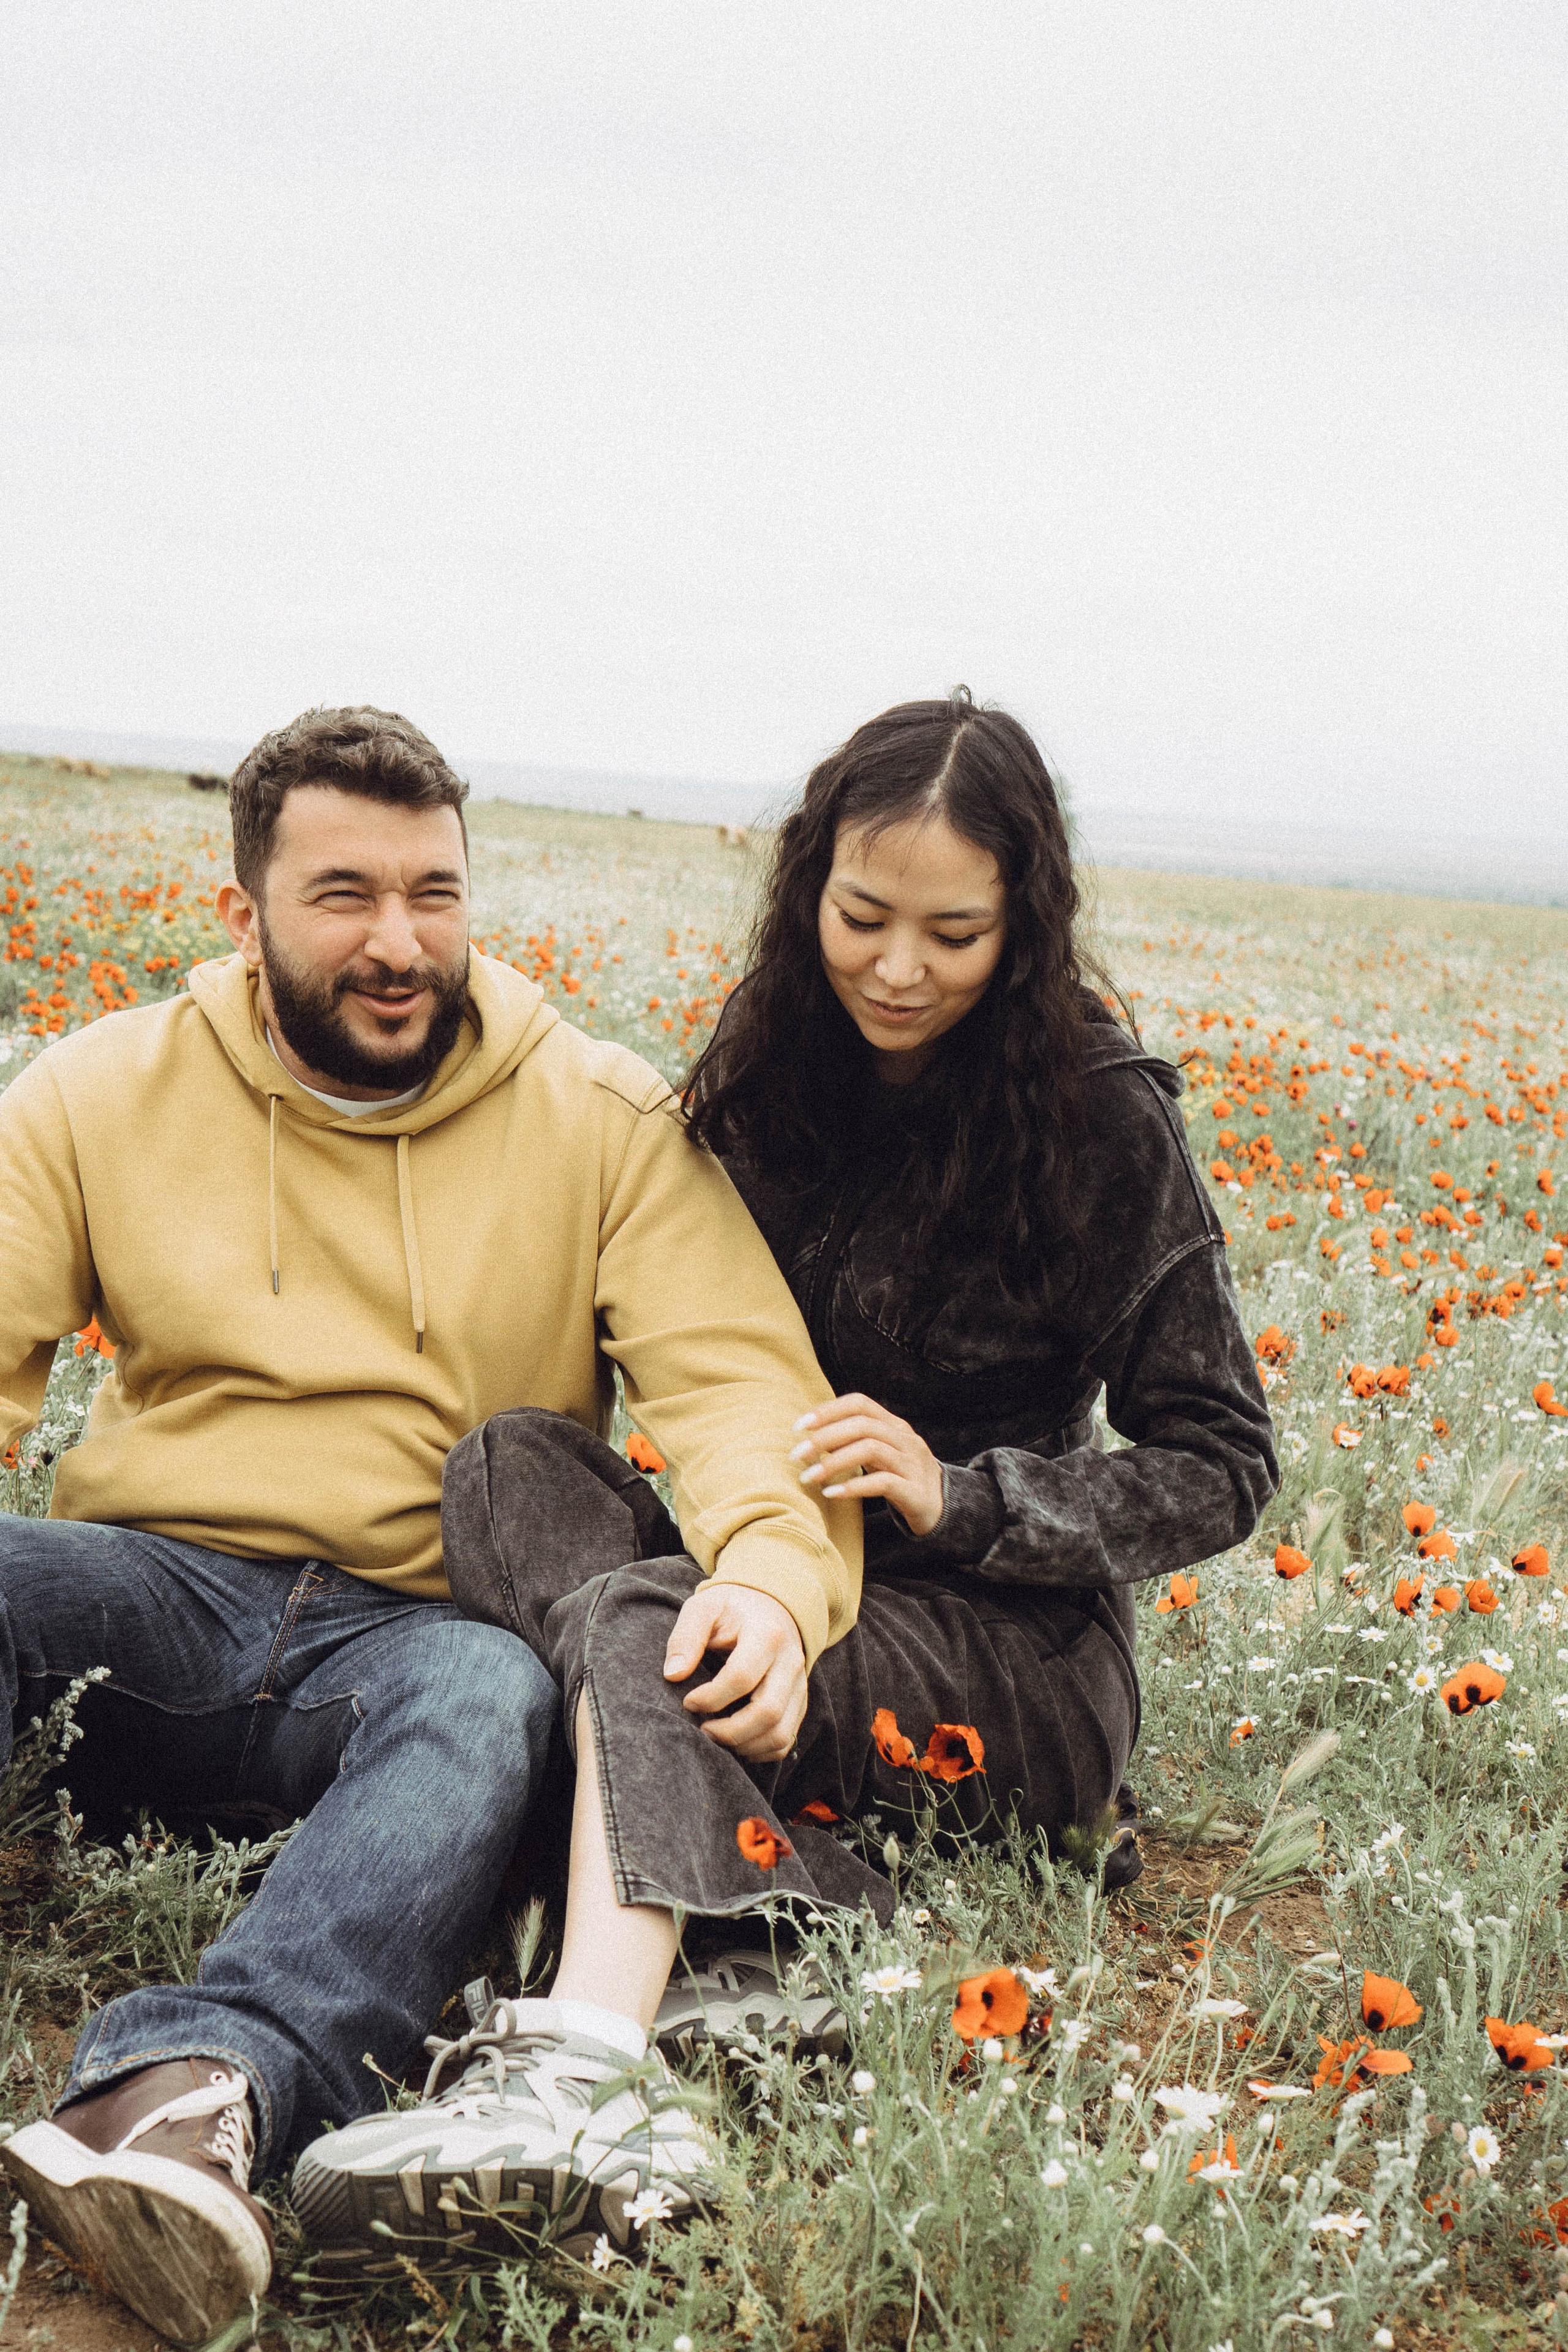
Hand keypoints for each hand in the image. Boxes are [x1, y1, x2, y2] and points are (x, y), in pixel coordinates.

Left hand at [664, 1582, 807, 1761]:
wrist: (769, 1604)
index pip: (741, 1677)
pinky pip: (786, 1738)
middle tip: (701, 1730)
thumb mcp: (704, 1607)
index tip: (688, 1702)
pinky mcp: (799, 1701)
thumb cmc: (731, 1608)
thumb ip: (686, 1636)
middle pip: (768, 1712)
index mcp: (766, 1635)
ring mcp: (799, 1684)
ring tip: (716, 1738)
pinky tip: (735, 1742)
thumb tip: (672, 1675)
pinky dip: (760, 1751)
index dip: (711, 1697)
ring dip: (745, 1745)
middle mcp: (790, 1662)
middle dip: (729, 1732)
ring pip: (781, 1732)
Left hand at [790, 1392, 944, 1536]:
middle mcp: (905, 1440)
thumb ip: (853, 1442)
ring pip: (871, 1450)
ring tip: (808, 1478)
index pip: (860, 1403)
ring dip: (833, 1463)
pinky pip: (883, 1483)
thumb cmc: (900, 1478)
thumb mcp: (878, 1455)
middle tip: (796, 1456)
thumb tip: (813, 1437)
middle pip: (862, 1425)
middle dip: (824, 1438)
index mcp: (895, 1426)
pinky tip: (831, 1493)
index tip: (799, 1427)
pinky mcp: (915, 1492)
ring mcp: (913, 1464)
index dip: (828, 1410)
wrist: (941, 1509)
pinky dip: (853, 1486)